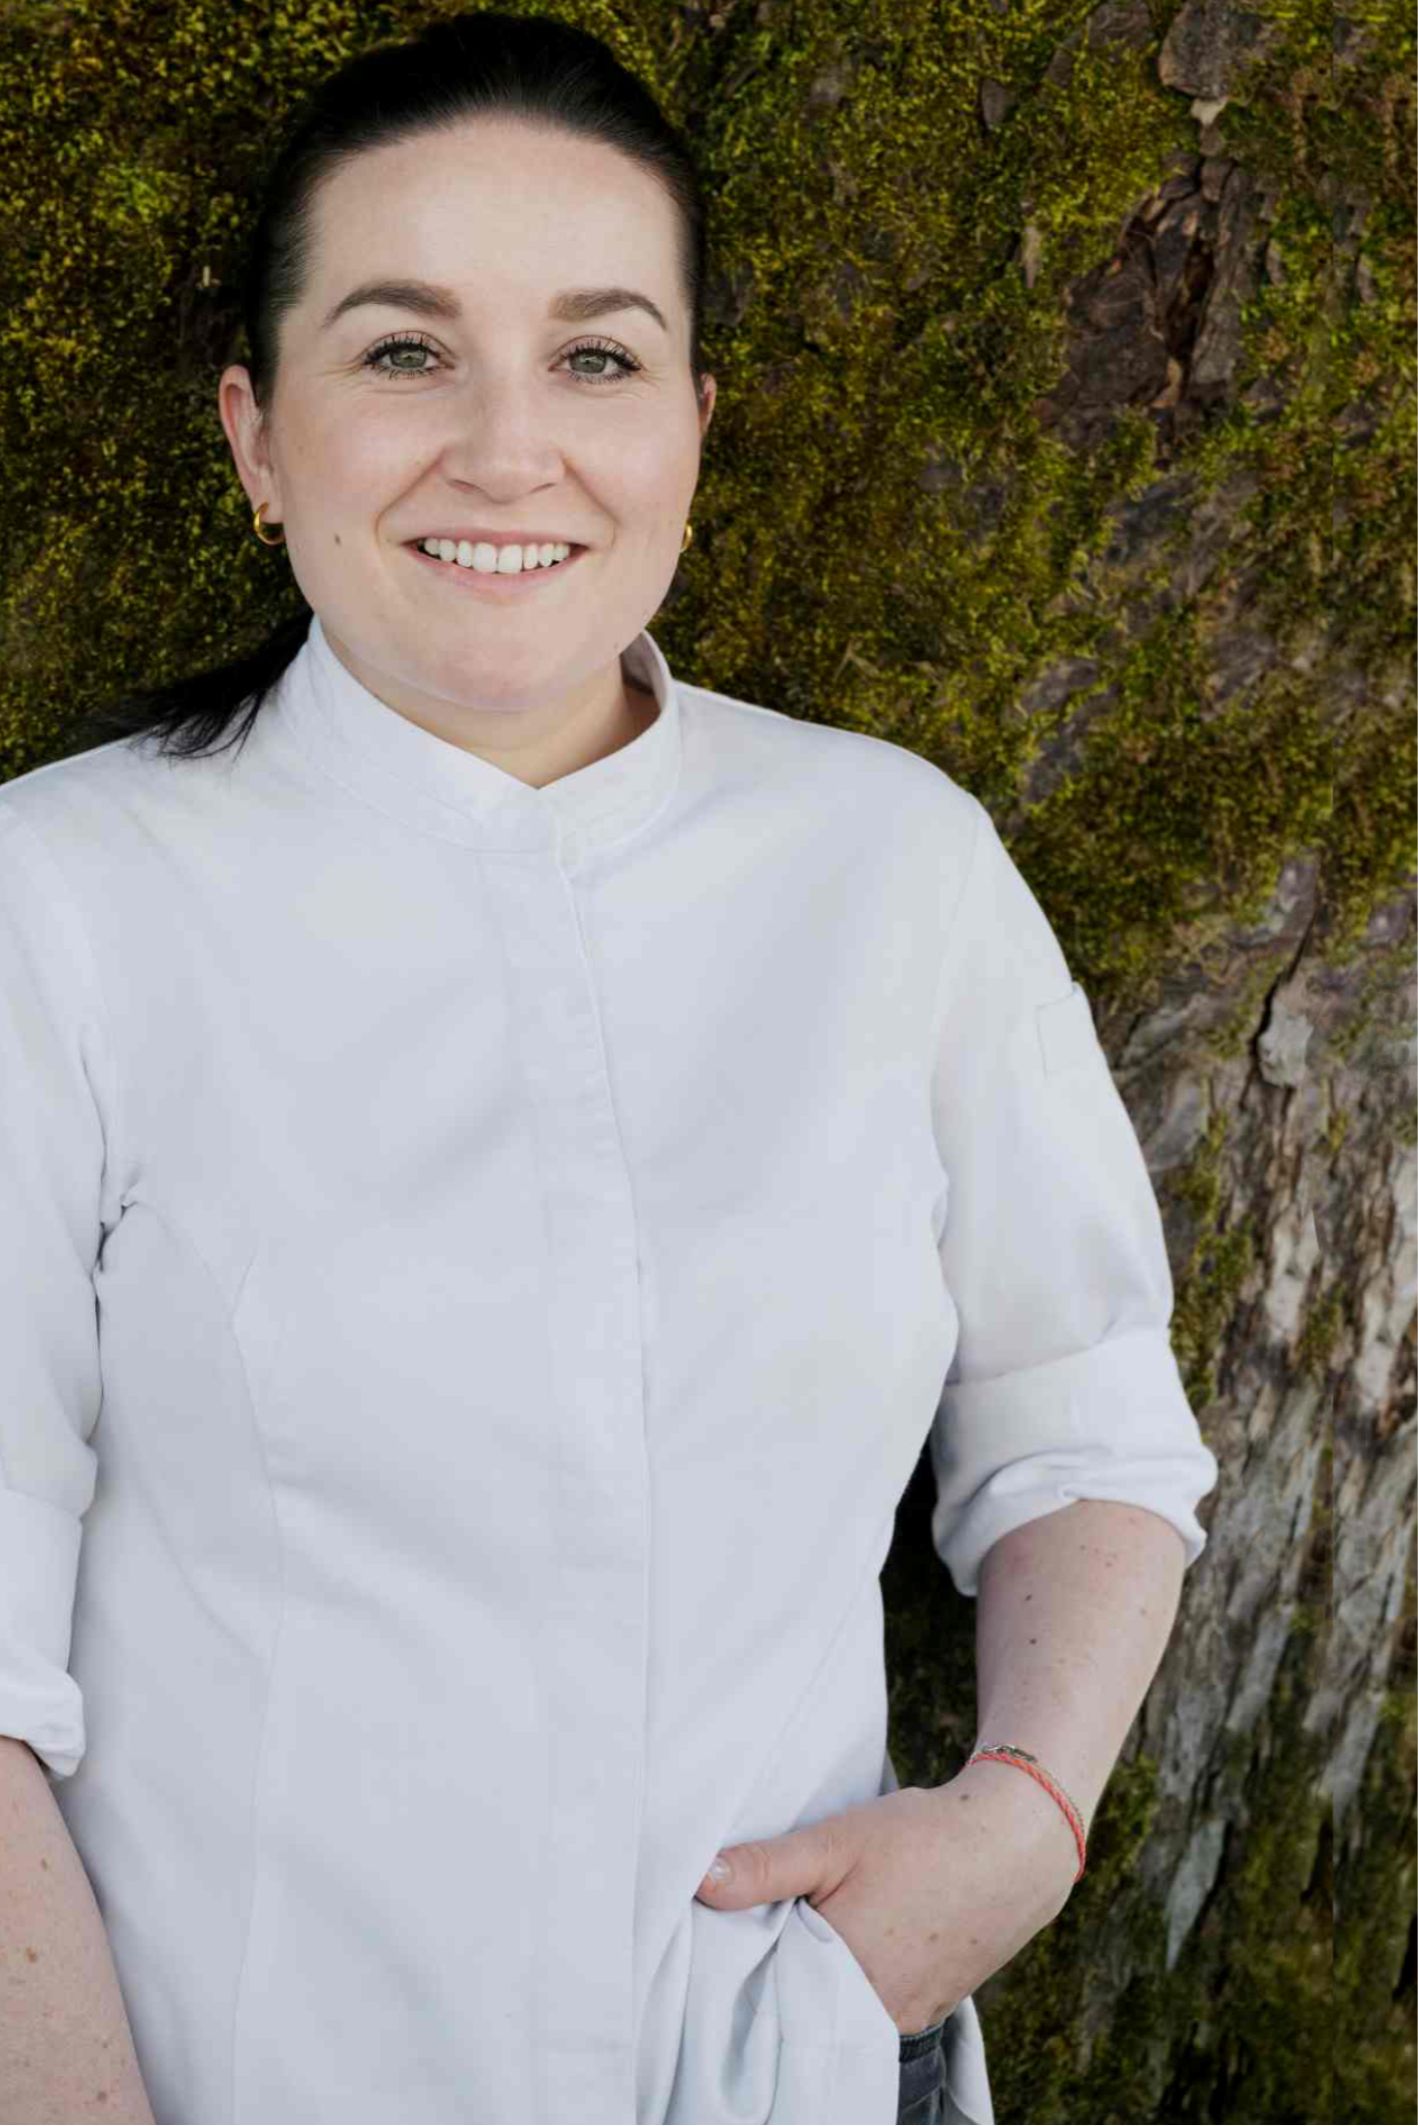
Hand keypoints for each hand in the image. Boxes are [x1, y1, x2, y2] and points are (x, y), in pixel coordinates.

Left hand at [692, 1771, 1077, 2035]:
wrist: (1015, 1845)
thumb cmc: (923, 1838)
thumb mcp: (836, 1841)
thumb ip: (766, 1866)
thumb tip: (700, 1881)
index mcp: (845, 1975)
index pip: (768, 1994)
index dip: (743, 1969)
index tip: (725, 1939)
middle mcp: (876, 2013)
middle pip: (802, 2011)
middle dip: (778, 1978)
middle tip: (765, 1931)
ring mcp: (905, 2018)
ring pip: (839, 2013)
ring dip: (818, 1983)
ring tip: (808, 1934)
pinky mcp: (927, 2012)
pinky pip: (873, 2014)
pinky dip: (854, 1987)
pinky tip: (851, 1946)